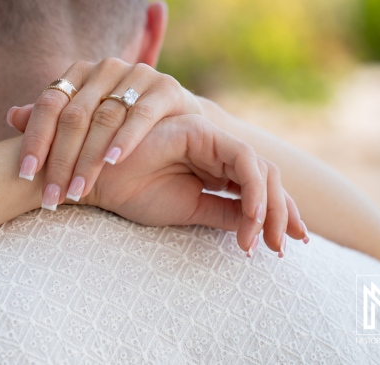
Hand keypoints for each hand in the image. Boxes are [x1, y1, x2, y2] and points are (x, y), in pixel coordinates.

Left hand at [9, 58, 200, 205]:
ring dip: (89, 159)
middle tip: (51, 196)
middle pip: (74, 115)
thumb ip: (51, 120)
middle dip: (60, 160)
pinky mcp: (166, 87)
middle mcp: (106, 68)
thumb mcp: (85, 123)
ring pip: (105, 118)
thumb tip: (11, 117)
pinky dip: (126, 139)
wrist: (180, 123)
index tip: (25, 175)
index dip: (35, 140)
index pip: (49, 104)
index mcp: (80, 73)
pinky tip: (113, 162)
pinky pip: (142, 114)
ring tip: (77, 190)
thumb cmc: (122, 125)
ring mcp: (138, 74)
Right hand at [87, 114, 306, 255]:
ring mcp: (210, 137)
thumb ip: (225, 213)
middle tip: (279, 247)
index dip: (277, 214)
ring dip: (268, 206)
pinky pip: (243, 158)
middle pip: (268, 175)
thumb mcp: (189, 210)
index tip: (284, 247)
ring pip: (261, 167)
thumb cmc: (132, 193)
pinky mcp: (201, 131)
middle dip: (280, 213)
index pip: (257, 186)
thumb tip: (261, 228)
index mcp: (214, 166)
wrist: (95, 180)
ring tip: (258, 240)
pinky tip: (248, 217)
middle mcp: (216, 149)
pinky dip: (252, 189)